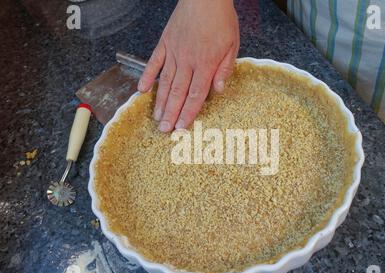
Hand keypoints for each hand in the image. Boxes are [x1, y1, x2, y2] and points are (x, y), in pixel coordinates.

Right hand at [138, 0, 239, 131]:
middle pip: (178, 93)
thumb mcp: (232, 45)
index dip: (188, 113)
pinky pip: (154, 62)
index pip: (196, 95)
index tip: (181, 128)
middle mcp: (187, 61)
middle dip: (171, 113)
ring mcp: (173, 52)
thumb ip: (224, 69)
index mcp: (205, 64)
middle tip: (164, 130)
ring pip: (165, 82)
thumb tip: (219, 90)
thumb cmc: (221, 20)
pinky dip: (147, 76)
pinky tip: (142, 90)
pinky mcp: (164, 43)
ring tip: (156, 117)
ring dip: (160, 101)